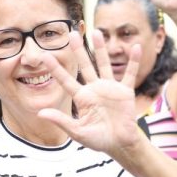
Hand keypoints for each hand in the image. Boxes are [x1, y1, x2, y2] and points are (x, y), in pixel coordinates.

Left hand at [37, 31, 143, 156]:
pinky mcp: (125, 92)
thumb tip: (40, 113)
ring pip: (104, 64)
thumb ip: (61, 121)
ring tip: (97, 32)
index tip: (44, 55)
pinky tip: (135, 47)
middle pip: (85, 66)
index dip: (56, 69)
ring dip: (101, 49)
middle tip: (72, 33)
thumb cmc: (98, 139)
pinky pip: (129, 74)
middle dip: (78, 50)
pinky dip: (133, 61)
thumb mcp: (77, 132)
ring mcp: (110, 89)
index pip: (66, 80)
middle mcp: (94, 89)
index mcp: (82, 98)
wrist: (120, 144)